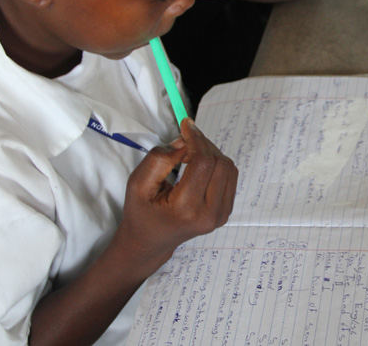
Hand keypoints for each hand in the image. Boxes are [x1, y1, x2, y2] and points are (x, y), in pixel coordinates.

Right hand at [115, 120, 237, 256]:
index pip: (203, 163)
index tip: (186, 125)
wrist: (151, 240)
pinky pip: (230, 177)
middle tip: (185, 140)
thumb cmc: (142, 212)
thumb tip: (185, 142)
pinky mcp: (226, 211)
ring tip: (190, 153)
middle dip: (203, 144)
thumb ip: (159, 160)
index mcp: (187, 209)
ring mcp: (221, 214)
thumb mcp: (137, 184)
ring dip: (211, 153)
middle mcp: (210, 213)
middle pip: (219, 163)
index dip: (197, 140)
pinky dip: (216, 164)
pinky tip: (199, 165)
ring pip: (228, 168)